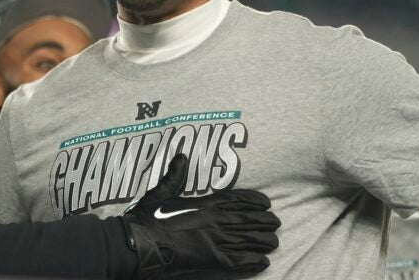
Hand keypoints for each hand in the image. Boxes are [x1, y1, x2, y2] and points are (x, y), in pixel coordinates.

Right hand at [121, 154, 279, 278]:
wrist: (141, 242)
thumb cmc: (149, 217)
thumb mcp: (161, 191)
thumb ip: (174, 175)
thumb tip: (181, 156)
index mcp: (204, 203)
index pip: (236, 199)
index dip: (253, 200)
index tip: (267, 202)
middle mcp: (213, 221)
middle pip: (246, 220)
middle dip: (264, 221)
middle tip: (277, 223)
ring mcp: (214, 240)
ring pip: (246, 240)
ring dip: (262, 241)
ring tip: (274, 242)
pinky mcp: (211, 259)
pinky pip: (237, 260)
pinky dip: (252, 262)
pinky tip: (263, 262)